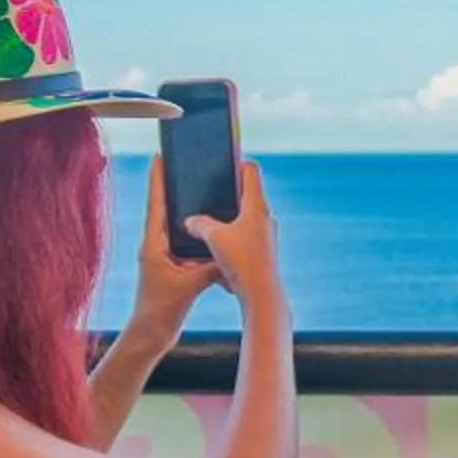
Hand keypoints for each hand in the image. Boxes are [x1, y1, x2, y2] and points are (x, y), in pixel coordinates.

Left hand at [130, 156, 223, 342]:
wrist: (151, 335)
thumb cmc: (161, 310)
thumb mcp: (189, 284)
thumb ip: (209, 266)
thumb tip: (229, 252)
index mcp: (153, 243)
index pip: (155, 203)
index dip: (158, 178)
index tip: (159, 155)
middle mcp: (156, 245)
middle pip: (166, 209)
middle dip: (175, 188)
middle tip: (186, 166)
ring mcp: (164, 256)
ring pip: (178, 227)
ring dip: (189, 212)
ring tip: (203, 194)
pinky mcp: (174, 268)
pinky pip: (188, 246)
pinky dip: (200, 238)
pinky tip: (214, 233)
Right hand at [184, 160, 284, 309]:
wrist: (262, 295)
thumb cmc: (242, 262)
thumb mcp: (214, 238)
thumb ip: (200, 224)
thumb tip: (191, 221)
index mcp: (256, 206)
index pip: (250, 171)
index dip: (236, 162)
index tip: (222, 163)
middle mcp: (265, 218)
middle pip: (247, 195)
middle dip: (228, 194)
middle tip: (209, 193)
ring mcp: (266, 236)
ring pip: (246, 219)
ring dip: (229, 220)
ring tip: (209, 224)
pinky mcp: (263, 253)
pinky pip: (246, 239)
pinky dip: (232, 240)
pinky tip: (217, 251)